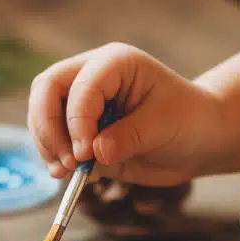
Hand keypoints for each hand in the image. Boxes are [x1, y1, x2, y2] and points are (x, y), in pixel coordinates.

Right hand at [27, 43, 223, 185]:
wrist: (198, 139)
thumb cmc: (189, 121)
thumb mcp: (165, 126)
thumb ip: (129, 137)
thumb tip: (95, 153)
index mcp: (115, 64)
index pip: (80, 84)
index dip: (76, 119)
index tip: (86, 153)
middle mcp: (92, 77)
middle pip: (46, 90)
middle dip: (49, 128)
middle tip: (67, 162)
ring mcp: (81, 103)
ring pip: (41, 114)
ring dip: (47, 145)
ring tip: (67, 172)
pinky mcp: (79, 129)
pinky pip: (52, 139)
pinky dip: (54, 158)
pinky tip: (69, 176)